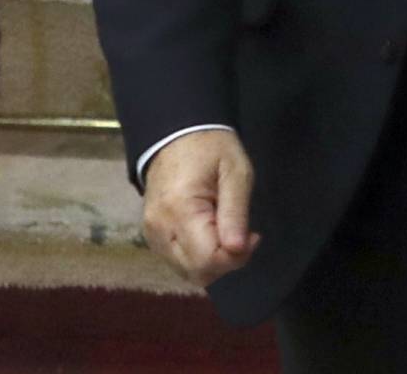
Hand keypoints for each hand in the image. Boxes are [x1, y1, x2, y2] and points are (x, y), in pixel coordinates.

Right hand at [141, 129, 260, 286]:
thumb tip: (237, 249)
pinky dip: (200, 256)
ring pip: (187, 272)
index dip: (236, 257)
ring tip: (230, 231)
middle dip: (227, 262)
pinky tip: (214, 233)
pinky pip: (179, 261)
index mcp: (179, 210)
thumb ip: (236, 212)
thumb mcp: (236, 172)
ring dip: (214, 261)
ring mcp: (152, 235)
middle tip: (244, 235)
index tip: (254, 236)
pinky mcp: (153, 236)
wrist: (176, 135)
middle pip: (196, 272)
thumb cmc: (211, 149)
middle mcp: (159, 230)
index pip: (206, 260)